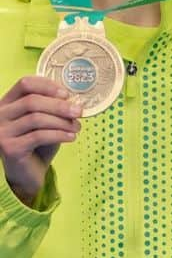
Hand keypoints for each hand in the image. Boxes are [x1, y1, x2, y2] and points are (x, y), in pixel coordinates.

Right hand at [0, 76, 81, 204]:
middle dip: (60, 105)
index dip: (47, 85)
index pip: (25, 84)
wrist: (27, 173)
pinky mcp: (10, 148)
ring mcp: (2, 132)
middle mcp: (0, 115)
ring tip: (77, 127)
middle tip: (79, 111)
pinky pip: (39, 136)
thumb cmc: (38, 144)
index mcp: (8, 103)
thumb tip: (75, 102)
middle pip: (32, 101)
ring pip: (36, 118)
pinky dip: (59, 134)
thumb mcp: (46, 122)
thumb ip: (54, 110)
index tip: (67, 94)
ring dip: (62, 121)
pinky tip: (72, 137)